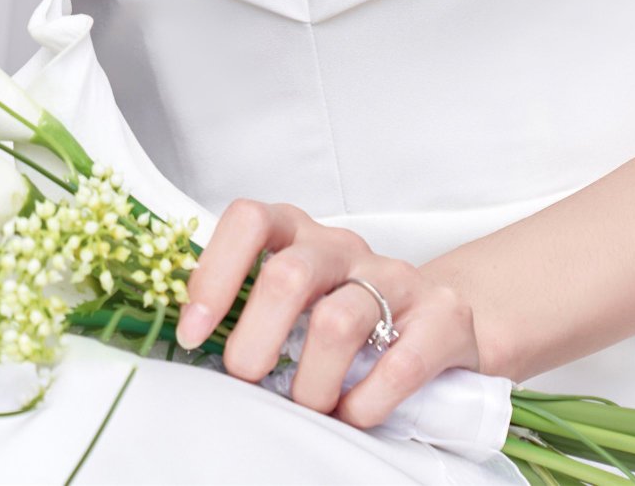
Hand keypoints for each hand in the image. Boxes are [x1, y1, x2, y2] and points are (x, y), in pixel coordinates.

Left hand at [175, 199, 479, 427]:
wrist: (442, 316)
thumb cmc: (345, 306)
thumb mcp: (295, 291)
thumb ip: (248, 300)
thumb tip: (191, 337)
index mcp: (297, 231)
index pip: (248, 221)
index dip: (214, 274)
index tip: (193, 333)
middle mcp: (342, 246)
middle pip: (288, 275)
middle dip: (256, 339)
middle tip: (247, 378)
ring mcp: (393, 277)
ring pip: (337, 323)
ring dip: (311, 382)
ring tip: (308, 405)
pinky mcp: (440, 318)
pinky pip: (399, 364)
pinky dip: (365, 402)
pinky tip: (353, 413)